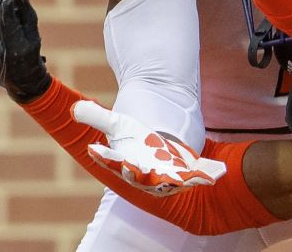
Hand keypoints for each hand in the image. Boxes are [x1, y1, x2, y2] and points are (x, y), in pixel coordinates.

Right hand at [72, 100, 225, 196]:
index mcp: (124, 163)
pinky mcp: (186, 174)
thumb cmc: (134, 136)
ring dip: (178, 181)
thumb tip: (74, 109)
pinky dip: (205, 175)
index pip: (112, 163)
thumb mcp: (117, 123)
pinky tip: (216, 171)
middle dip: (142, 175)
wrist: (159, 138)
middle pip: (142, 178)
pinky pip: (196, 177)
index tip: (96, 151)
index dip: (107, 159)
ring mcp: (166, 177)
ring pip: (170, 182)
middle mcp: (144, 175)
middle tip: (139, 168)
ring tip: (187, 177)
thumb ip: (97, 118)